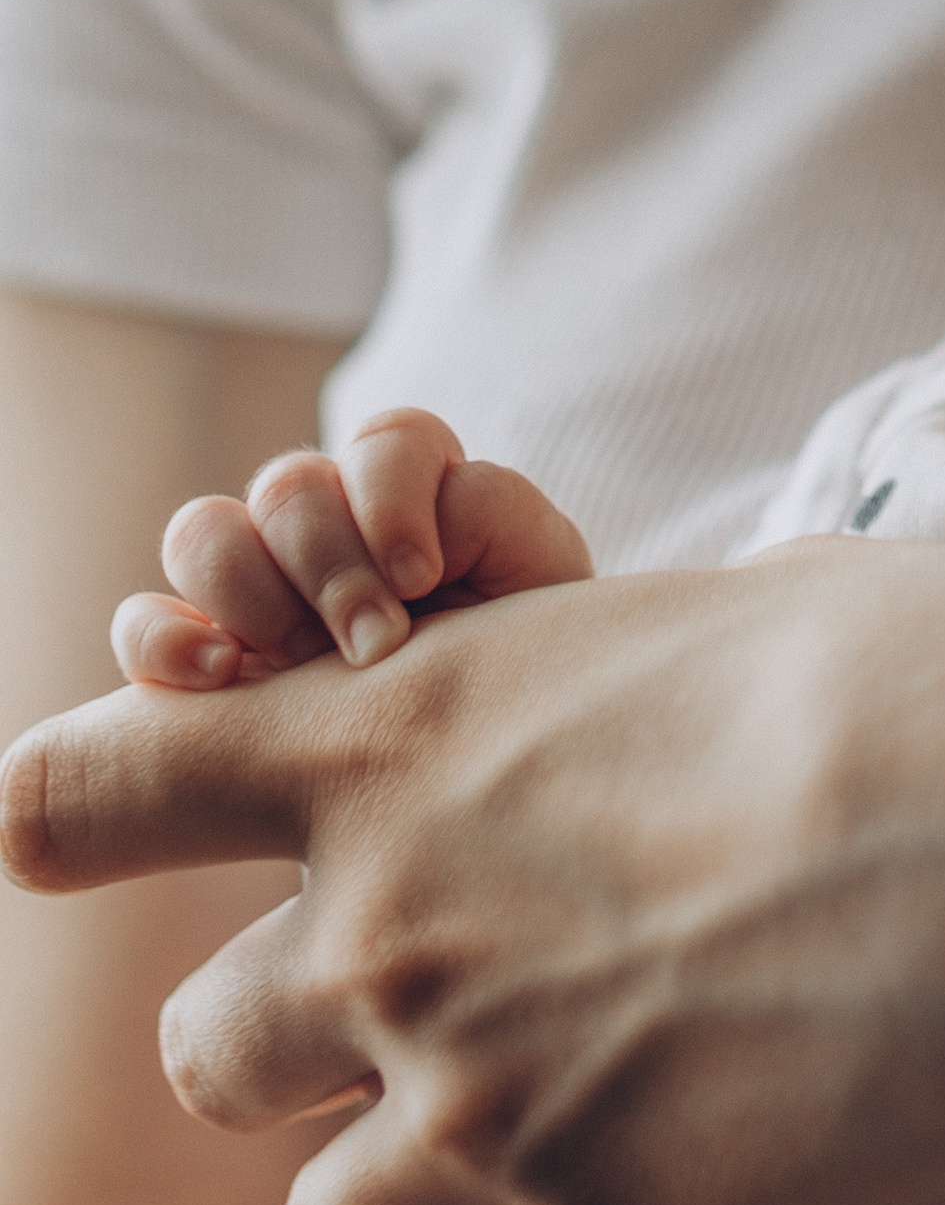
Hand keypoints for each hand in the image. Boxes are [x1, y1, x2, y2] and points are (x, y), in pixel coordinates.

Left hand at [6, 537, 944, 1204]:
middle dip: (290, 1047)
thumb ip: (617, 672)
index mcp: (414, 741)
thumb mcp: (746, 614)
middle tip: (434, 1027)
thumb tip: (638, 697)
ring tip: (592, 1149)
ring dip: (441, 1193)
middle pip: (207, 1050)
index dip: (62, 812)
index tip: (32, 834)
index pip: (114, 782)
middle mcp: (401, 937)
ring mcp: (490, 1119)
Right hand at [111, 414, 592, 689]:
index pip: (386, 440)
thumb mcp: (542, 585)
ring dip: (252, 594)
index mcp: (415, 490)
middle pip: (288, 483)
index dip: (390, 495)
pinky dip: (164, 641)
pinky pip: (141, 625)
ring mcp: (257, 584)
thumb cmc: (524, 662)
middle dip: (329, 564)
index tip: (422, 578)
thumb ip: (499, 517)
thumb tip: (423, 526)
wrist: (489, 765)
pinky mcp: (200, 655)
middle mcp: (328, 522)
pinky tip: (221, 678)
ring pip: (204, 531)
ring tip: (305, 666)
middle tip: (375, 646)